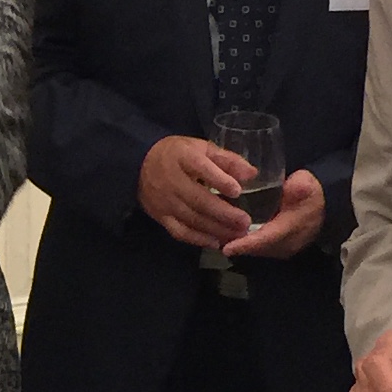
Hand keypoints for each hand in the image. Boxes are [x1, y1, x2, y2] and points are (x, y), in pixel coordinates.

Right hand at [139, 134, 254, 250]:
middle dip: (223, 213)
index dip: (219, 180)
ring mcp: (165, 202)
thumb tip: (252, 174)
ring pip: (192, 219)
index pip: (201, 168)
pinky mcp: (161, 217)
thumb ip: (228, 160)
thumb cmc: (178, 155)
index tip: (237, 191)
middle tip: (245, 222)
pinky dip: (198, 239)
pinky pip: (180, 232)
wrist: (140, 165)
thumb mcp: (202, 148)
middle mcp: (172, 181)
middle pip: (198, 199)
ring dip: (216, 229)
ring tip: (238, 235)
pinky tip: (216, 242)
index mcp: (184, 158)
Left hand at [224, 167, 328, 259]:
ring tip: (220, 237)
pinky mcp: (282, 246)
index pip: (265, 240)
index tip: (227, 248)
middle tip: (214, 238)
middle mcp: (287, 243)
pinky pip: (262, 248)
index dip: (245, 245)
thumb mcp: (306, 184)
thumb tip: (295, 188)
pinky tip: (234, 235)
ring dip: (241, 245)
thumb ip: (299, 187)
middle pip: (257, 249)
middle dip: (237, 245)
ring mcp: (285, 247)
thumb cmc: (312, 191)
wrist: (327, 202)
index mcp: (291, 228)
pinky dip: (248, 243)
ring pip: (258, 250)